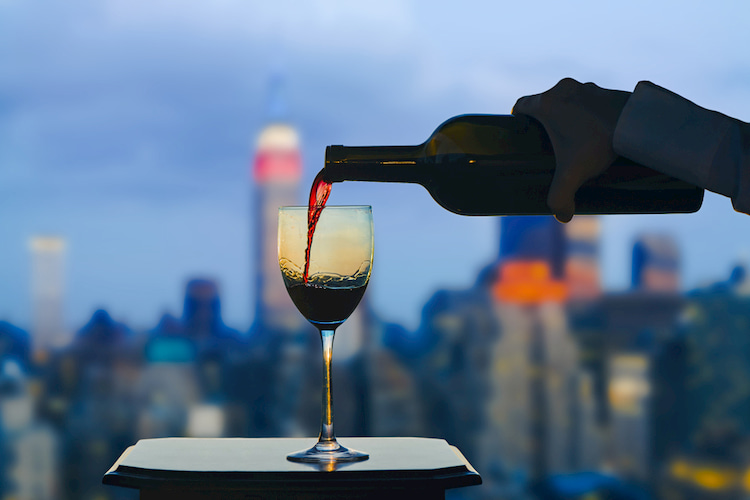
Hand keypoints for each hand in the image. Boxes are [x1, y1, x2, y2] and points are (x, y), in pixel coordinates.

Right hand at [512, 78, 630, 221]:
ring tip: (578, 136)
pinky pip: (593, 100)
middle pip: (546, 102)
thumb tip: (561, 216)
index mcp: (547, 104)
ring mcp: (589, 87)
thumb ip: (560, 196)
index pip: (522, 104)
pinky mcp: (609, 90)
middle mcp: (565, 89)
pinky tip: (599, 129)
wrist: (637, 124)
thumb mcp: (573, 173)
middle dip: (548, 118)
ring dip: (571, 113)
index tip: (523, 129)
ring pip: (571, 99)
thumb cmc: (599, 143)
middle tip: (552, 139)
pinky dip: (592, 112)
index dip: (518, 117)